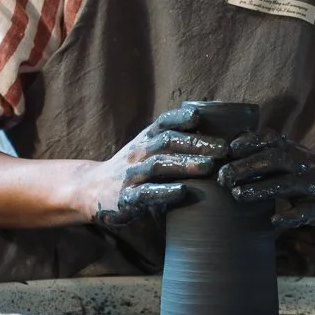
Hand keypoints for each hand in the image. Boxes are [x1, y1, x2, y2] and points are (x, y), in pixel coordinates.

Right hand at [85, 105, 228, 225]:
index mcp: (146, 139)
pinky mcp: (127, 197)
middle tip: (223, 149)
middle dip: (196, 143)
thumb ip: (174, 143)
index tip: (200, 116)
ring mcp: (132, 174)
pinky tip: (182, 191)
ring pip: (158, 164)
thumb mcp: (148, 149)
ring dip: (185, 164)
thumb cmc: (132, 168)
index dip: (181, 117)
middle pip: (167, 142)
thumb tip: (216, 137)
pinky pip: (146, 193)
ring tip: (209, 167)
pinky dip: (164, 191)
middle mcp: (138, 152)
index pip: (164, 122)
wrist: (91, 188)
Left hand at [217, 130, 314, 229]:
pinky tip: (274, 220)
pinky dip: (289, 216)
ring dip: (259, 189)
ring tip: (237, 195)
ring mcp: (314, 185)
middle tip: (224, 177)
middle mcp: (303, 164)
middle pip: (273, 160)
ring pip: (285, 184)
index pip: (270, 139)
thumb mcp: (295, 158)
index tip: (230, 149)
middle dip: (246, 167)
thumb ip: (268, 156)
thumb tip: (228, 157)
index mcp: (294, 150)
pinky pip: (304, 211)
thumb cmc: (313, 174)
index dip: (249, 141)